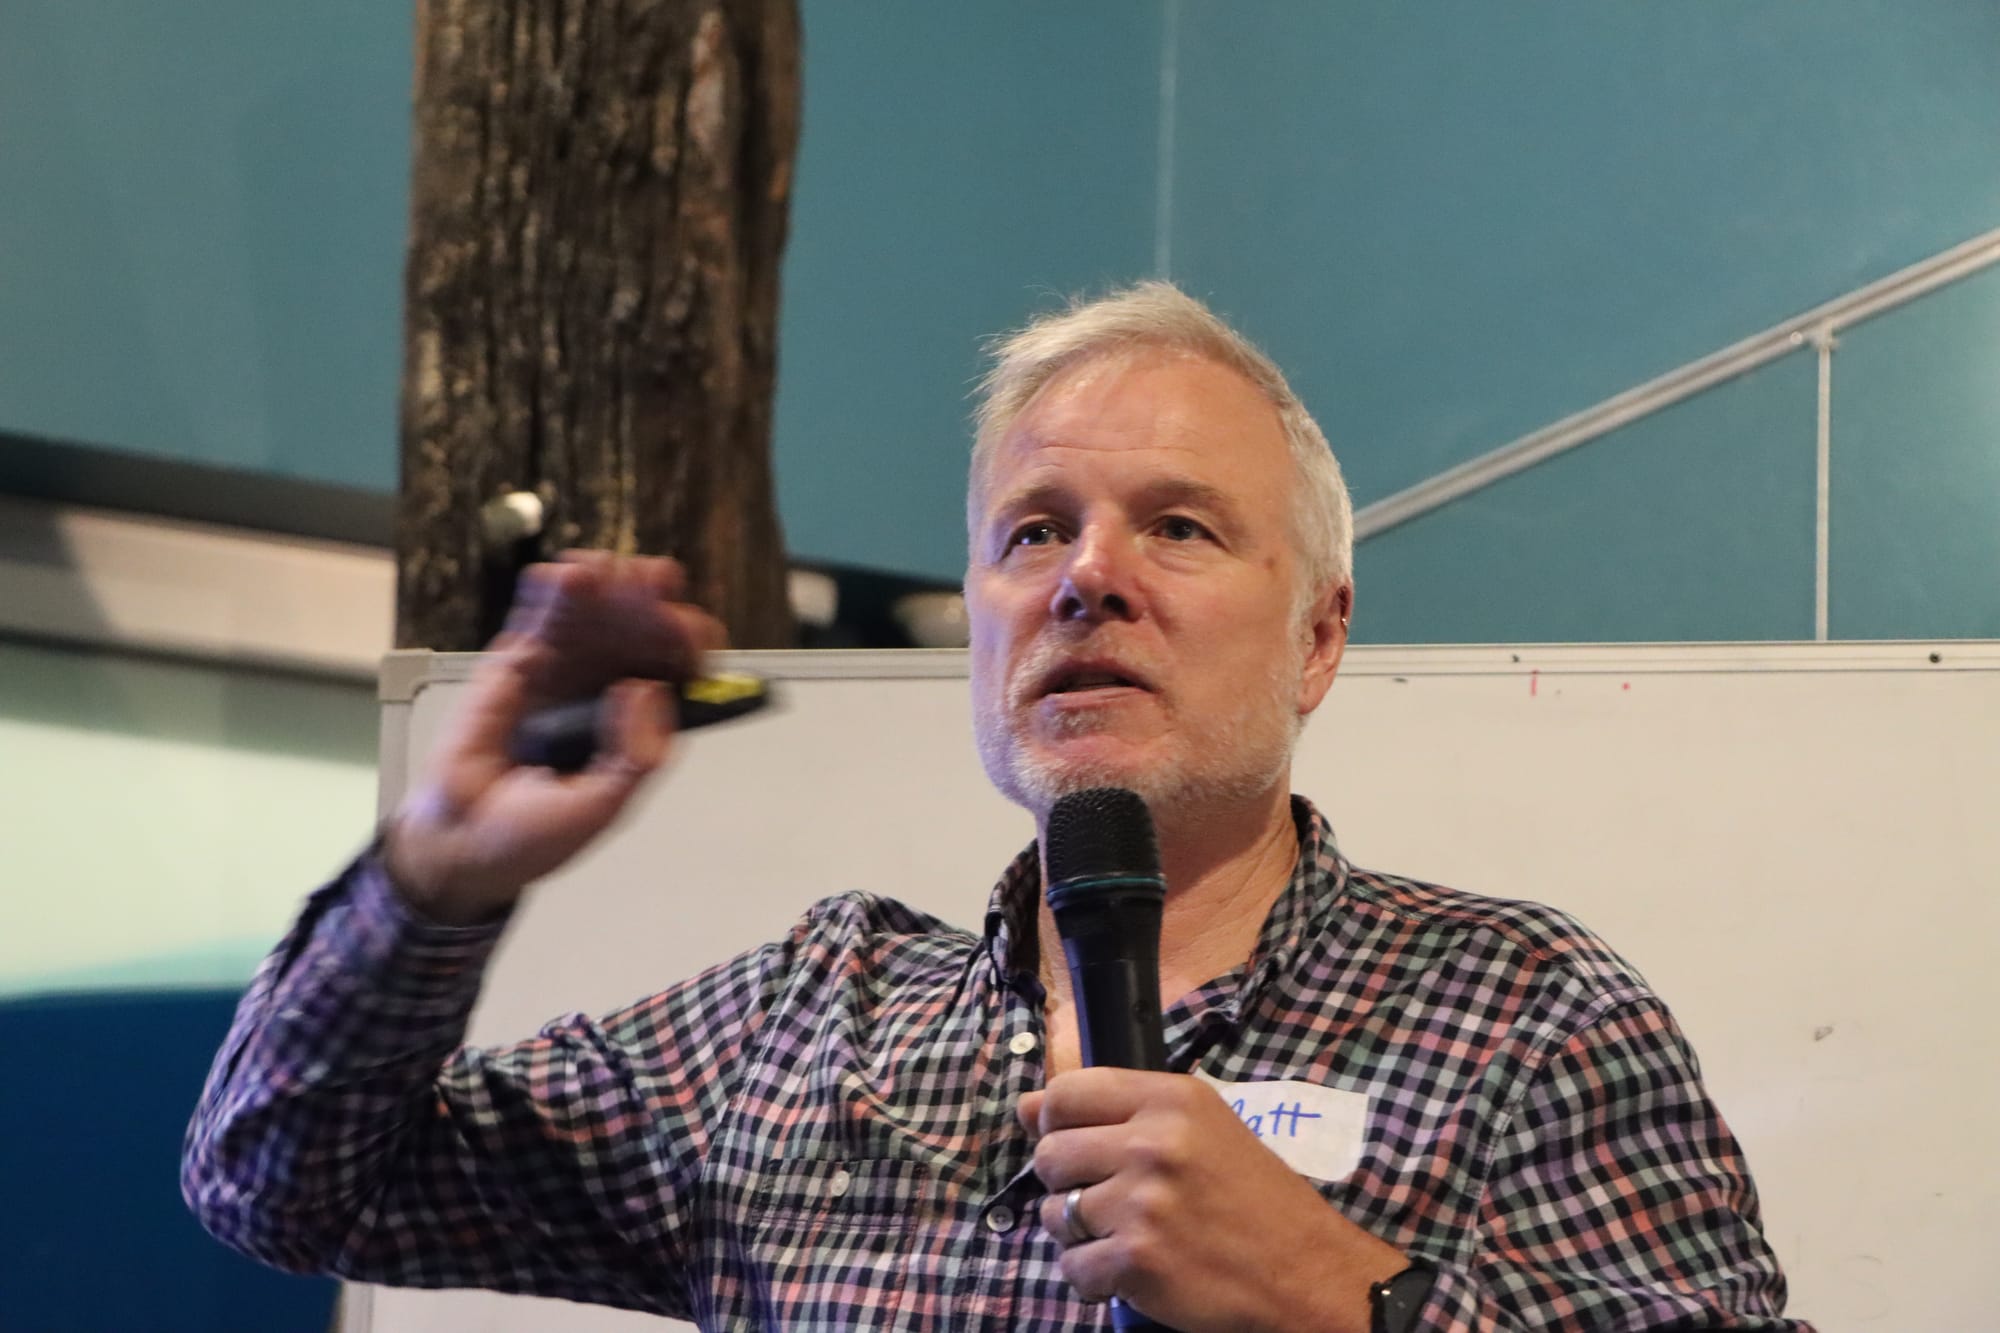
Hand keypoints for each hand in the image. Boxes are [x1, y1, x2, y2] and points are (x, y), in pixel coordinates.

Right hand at [385, 552, 725, 923]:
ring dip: (610, 583)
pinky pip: (540, 617)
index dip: (689, 646)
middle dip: (655, 600)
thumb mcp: (601, 807)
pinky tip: (568, 576)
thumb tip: (649, 691)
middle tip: (655, 583)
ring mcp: (565, 670)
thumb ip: (634, 758)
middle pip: (643, 631)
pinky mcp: (517, 662)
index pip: (678, 672)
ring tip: (610, 571)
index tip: (688, 631)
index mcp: (639, 725)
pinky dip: (554, 591)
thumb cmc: (532, 833)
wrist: (462, 840)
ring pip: (596, 614)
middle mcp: (608, 689)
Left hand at [1020, 1069, 1407, 1332]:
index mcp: (1172, 1100)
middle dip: (1068, 1183)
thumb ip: (1118, 1111)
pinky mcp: (1137, 1261)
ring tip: (1125, 1235)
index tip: (1072, 1142)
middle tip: (1110, 1200)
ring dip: (1080, 1232)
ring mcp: (1143, 1204)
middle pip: (1051, 1154)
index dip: (1055, 1120)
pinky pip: (1073, 1266)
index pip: (1068, 1092)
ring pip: (1056, 1213)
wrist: (1309, 1274)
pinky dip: (1093, 1276)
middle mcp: (1154, 1143)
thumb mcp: (1201, 1128)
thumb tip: (1026, 1107)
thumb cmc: (1256, 1200)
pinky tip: (1129, 1271)